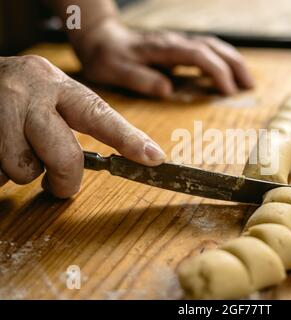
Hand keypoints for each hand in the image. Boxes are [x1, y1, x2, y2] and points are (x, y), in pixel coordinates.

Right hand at [0, 55, 165, 197]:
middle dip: (65, 180)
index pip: (99, 115)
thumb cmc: (22, 96)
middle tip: (61, 185)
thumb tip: (123, 155)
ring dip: (22, 172)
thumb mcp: (52, 96)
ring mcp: (0, 107)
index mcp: (58, 85)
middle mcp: (30, 92)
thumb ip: (77, 122)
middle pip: (64, 156)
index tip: (154, 157)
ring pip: (23, 170)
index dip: (128, 140)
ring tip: (16, 151)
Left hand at [72, 19, 253, 96]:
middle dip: (234, 65)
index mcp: (163, 48)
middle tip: (249, 86)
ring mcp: (177, 42)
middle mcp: (174, 41)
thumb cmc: (106, 57)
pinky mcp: (177, 47)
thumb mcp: (115, 70)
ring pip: (213, 46)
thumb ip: (139, 79)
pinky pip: (206, 50)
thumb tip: (167, 89)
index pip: (199, 55)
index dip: (217, 71)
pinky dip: (222, 60)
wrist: (100, 38)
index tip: (228, 91)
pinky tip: (227, 73)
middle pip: (213, 47)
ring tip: (247, 82)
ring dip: (232, 61)